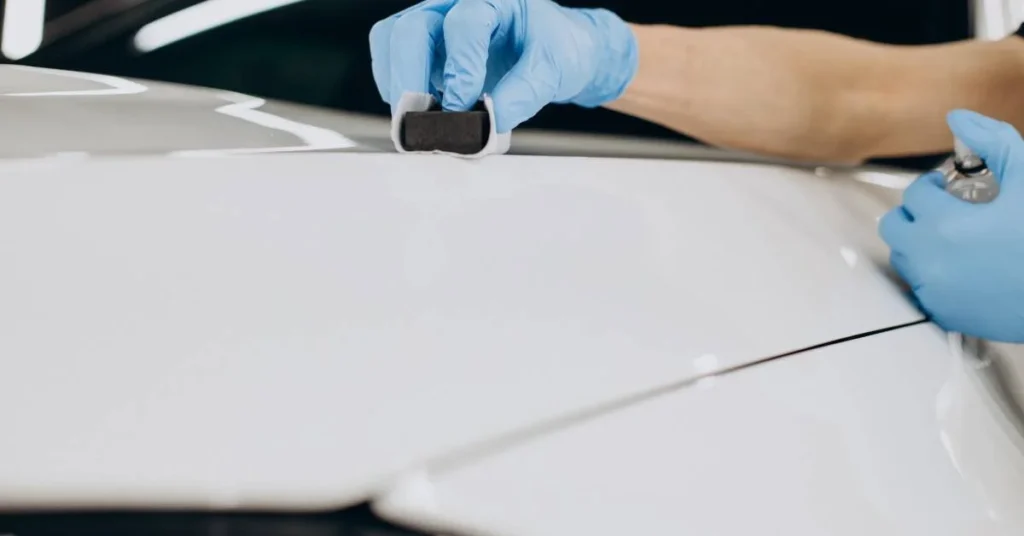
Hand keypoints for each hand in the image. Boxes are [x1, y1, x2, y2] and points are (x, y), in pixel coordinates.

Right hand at [369, 0, 637, 132]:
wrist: (552, 51)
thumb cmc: (553, 50)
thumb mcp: (552, 71)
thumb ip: (522, 95)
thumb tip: (487, 123)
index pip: (465, 23)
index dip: (462, 68)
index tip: (465, 106)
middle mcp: (455, 4)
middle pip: (412, 28)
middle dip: (411, 78)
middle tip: (422, 120)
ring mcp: (434, 24)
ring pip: (392, 40)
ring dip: (397, 84)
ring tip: (416, 121)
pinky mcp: (424, 48)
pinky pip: (392, 59)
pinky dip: (396, 88)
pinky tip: (418, 112)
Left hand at [880, 110, 1023, 341]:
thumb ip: (991, 142)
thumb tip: (957, 118)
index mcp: (944, 223)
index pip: (915, 194)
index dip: (934, 186)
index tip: (951, 187)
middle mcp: (929, 259)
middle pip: (895, 226)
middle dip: (917, 214)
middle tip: (947, 210)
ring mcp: (933, 290)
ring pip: (903, 258)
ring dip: (920, 243)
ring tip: (957, 237)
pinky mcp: (942, 314)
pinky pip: (919, 289)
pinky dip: (933, 276)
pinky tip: (965, 267)